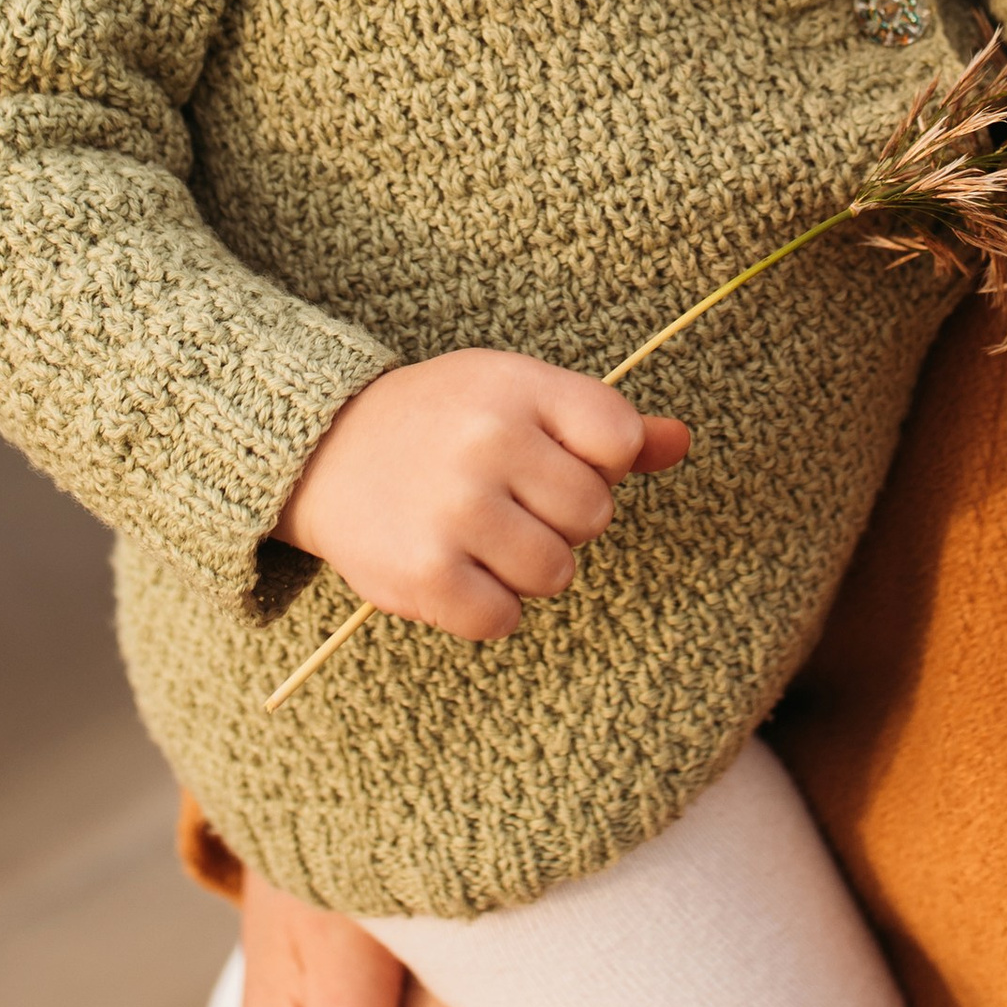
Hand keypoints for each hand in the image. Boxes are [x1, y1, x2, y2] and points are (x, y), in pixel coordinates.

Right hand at [279, 352, 689, 641]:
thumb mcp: (519, 397)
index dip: (601, 463)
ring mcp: (455, 510)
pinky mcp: (424, 574)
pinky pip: (503, 620)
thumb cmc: (442, 422)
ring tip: (483, 536)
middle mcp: (487, 442)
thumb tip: (682, 442)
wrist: (323, 451)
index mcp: (517, 386)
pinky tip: (457, 571)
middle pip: (594, 516)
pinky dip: (488, 608)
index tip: (554, 458)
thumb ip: (604, 425)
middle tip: (508, 500)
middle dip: (563, 519)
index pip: (620, 439)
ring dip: (528, 568)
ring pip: (557, 573)